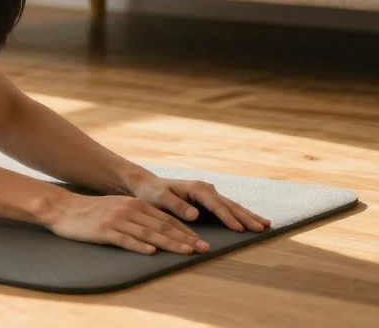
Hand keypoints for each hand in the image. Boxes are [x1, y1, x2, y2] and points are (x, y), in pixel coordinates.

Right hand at [44, 192, 210, 254]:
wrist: (63, 208)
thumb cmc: (92, 210)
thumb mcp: (118, 207)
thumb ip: (138, 215)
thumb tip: (160, 229)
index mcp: (134, 204)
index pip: (165, 219)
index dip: (185, 231)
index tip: (200, 242)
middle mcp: (128, 210)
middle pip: (161, 226)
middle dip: (185, 238)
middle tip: (203, 248)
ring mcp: (116, 220)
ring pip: (148, 233)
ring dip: (169, 243)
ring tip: (186, 252)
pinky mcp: (103, 231)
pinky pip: (124, 239)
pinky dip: (139, 246)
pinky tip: (151, 252)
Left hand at [128, 175, 271, 233]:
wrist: (148, 185)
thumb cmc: (152, 193)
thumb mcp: (159, 198)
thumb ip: (176, 205)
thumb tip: (195, 214)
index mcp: (196, 188)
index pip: (215, 205)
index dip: (227, 217)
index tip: (240, 229)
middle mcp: (206, 189)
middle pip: (229, 205)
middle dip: (246, 217)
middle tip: (262, 228)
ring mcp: (210, 194)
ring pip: (233, 206)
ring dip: (249, 216)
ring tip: (266, 225)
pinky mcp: (210, 200)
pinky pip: (229, 208)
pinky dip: (242, 215)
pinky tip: (255, 221)